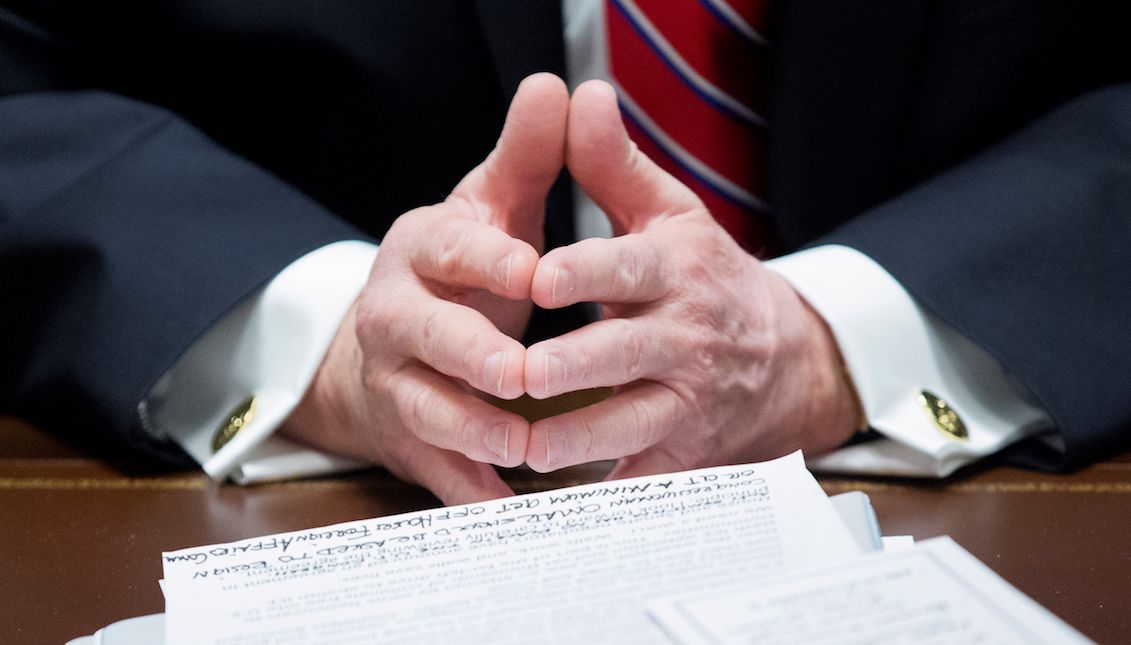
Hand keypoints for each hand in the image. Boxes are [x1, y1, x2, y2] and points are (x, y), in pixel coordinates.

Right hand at [282, 74, 568, 503]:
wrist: (393, 348)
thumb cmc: (459, 272)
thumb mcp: (489, 211)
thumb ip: (527, 158)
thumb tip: (555, 85)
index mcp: (421, 252)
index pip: (447, 248)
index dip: (485, 259)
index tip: (531, 268)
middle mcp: (396, 316)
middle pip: (423, 337)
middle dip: (471, 355)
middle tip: (520, 372)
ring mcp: (397, 382)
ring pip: (424, 410)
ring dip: (472, 432)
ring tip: (523, 447)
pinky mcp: (410, 438)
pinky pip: (437, 470)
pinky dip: (472, 493)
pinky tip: (510, 510)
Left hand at [522, 80, 857, 478]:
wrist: (780, 353)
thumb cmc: (703, 275)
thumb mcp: (669, 213)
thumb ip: (614, 164)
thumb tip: (579, 96)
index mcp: (677, 268)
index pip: (629, 266)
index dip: (587, 272)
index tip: (541, 274)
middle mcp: (685, 334)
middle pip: (627, 352)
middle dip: (578, 366)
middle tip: (524, 374)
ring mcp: (687, 397)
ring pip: (634, 421)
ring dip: (583, 438)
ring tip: (530, 447)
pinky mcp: (685, 447)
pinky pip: (647, 476)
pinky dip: (611, 494)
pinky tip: (567, 509)